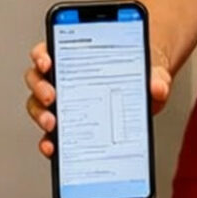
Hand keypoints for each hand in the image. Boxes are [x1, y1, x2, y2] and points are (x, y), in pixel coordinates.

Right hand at [24, 41, 172, 156]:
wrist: (145, 94)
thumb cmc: (139, 74)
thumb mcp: (151, 72)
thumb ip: (156, 77)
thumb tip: (158, 87)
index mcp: (76, 56)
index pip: (49, 49)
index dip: (42, 54)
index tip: (47, 61)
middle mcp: (63, 78)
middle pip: (37, 78)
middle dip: (41, 88)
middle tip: (52, 98)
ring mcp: (63, 102)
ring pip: (38, 105)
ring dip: (40, 115)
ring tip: (52, 125)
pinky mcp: (68, 125)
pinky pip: (50, 133)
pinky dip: (48, 141)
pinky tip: (54, 148)